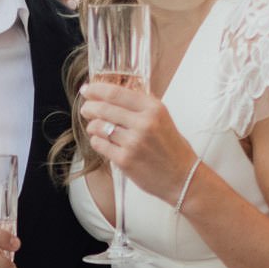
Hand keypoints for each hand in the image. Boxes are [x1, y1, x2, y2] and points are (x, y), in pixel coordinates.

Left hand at [80, 79, 197, 205]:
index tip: (87, 89)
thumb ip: (141, 106)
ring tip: (95, 127)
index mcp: (153, 108)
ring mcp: (133, 142)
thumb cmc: (172, 148)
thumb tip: (113, 94)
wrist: (183, 177)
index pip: (116, 93)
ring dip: (92, 126)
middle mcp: (144, 123)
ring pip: (99, 127)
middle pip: (104, 108)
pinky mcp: (125, 160)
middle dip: (89, 107)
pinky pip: (100, 145)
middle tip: (86, 109)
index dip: (96, 90)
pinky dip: (96, 141)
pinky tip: (102, 141)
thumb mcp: (162, 118)